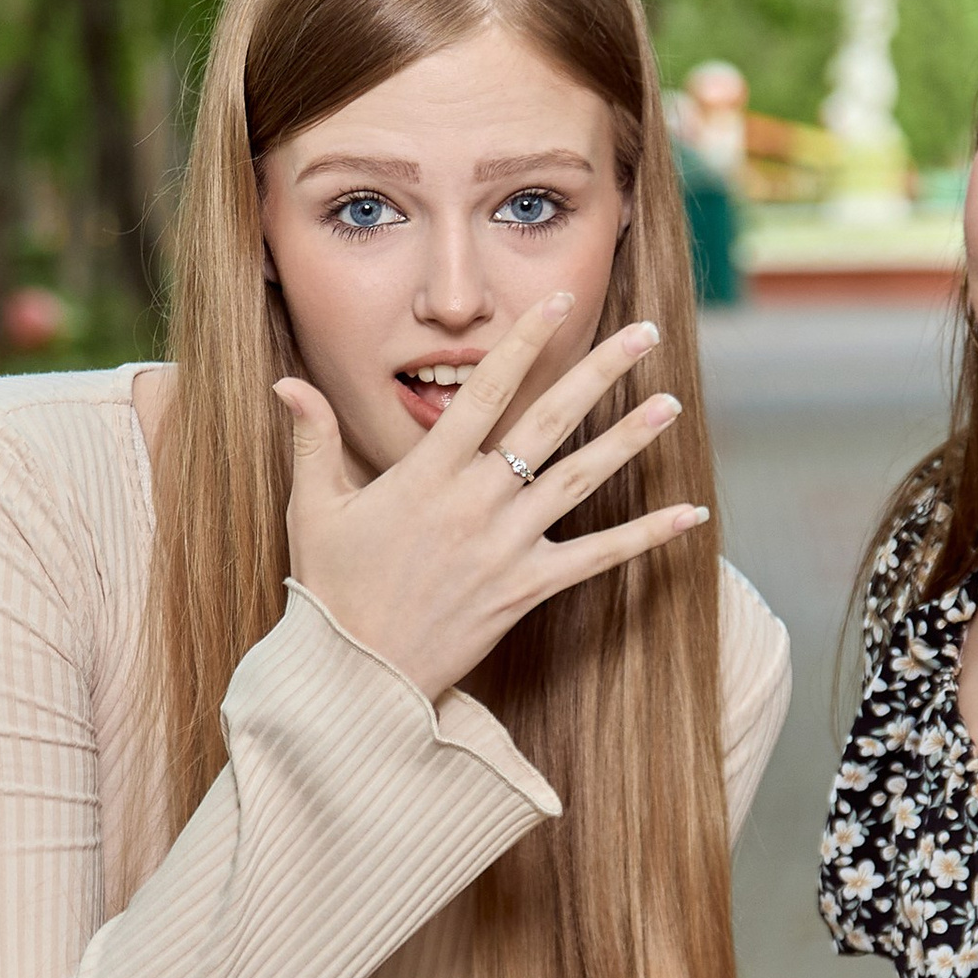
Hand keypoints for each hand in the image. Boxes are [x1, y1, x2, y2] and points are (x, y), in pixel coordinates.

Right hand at [275, 293, 708, 706]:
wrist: (355, 675)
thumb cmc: (331, 589)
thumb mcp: (314, 508)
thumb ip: (312, 439)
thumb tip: (288, 384)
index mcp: (426, 473)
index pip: (483, 391)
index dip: (523, 342)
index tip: (556, 302)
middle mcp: (474, 501)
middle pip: (548, 422)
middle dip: (599, 372)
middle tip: (644, 332)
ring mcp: (505, 546)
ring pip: (579, 480)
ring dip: (630, 440)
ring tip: (673, 404)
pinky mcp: (526, 589)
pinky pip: (596, 557)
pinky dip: (644, 537)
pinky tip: (689, 515)